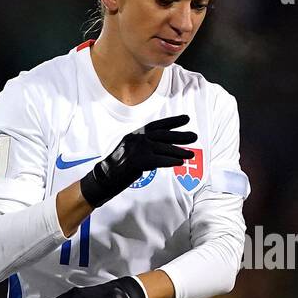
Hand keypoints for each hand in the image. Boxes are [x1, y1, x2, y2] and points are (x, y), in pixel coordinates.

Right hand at [80, 115, 197, 208]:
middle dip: (180, 136)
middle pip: (163, 135)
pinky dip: (170, 161)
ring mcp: (137, 149)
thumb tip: (162, 147)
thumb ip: (143, 145)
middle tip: (194, 137)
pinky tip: (179, 163)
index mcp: (135, 134)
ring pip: (163, 148)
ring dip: (179, 151)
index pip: (157, 125)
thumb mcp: (130, 149)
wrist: (103, 178)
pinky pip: (159, 160)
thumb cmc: (117, 167)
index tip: (186, 119)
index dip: (173, 122)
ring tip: (191, 154)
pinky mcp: (138, 161)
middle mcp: (137, 138)